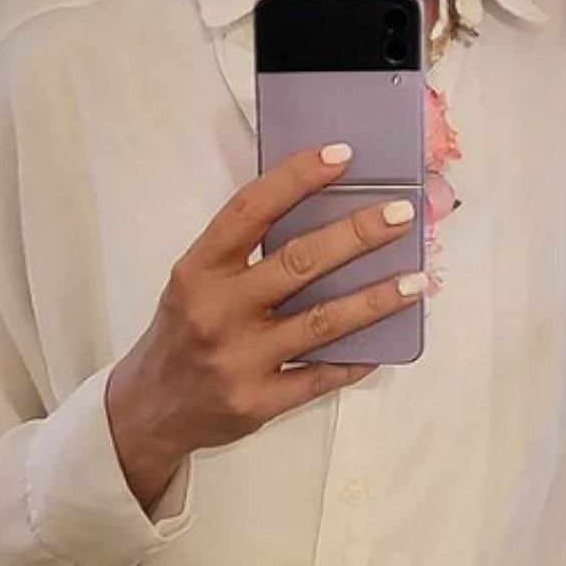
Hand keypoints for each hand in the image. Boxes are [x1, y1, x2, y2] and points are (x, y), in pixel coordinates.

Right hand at [106, 141, 424, 505]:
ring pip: (321, 322)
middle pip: (297, 262)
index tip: (341, 155)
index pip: (251, 210)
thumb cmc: (183, 328)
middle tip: (400, 214)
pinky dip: (356, 359)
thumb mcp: (196, 279)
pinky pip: (320, 377)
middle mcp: (216, 311)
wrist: (149, 409)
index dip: (296, 178)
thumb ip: (244, 250)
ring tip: (416, 279)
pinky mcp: (257, 402)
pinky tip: (387, 342)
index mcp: (198, 269)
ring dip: (375, 298)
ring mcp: (238, 360)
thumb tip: (322, 208)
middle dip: (356, 235)